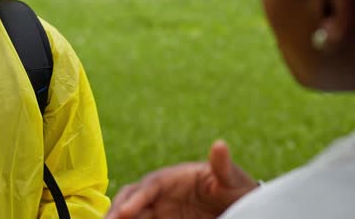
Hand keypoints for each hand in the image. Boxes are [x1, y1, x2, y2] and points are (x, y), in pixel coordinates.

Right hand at [105, 140, 257, 218]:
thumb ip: (222, 166)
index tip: (123, 212)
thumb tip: (220, 144)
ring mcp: (158, 208)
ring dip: (117, 217)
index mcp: (172, 177)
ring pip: (129, 212)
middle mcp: (160, 192)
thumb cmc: (235, 188)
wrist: (238, 204)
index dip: (136, 198)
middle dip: (116, 210)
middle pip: (130, 198)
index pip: (149, 186)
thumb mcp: (232, 179)